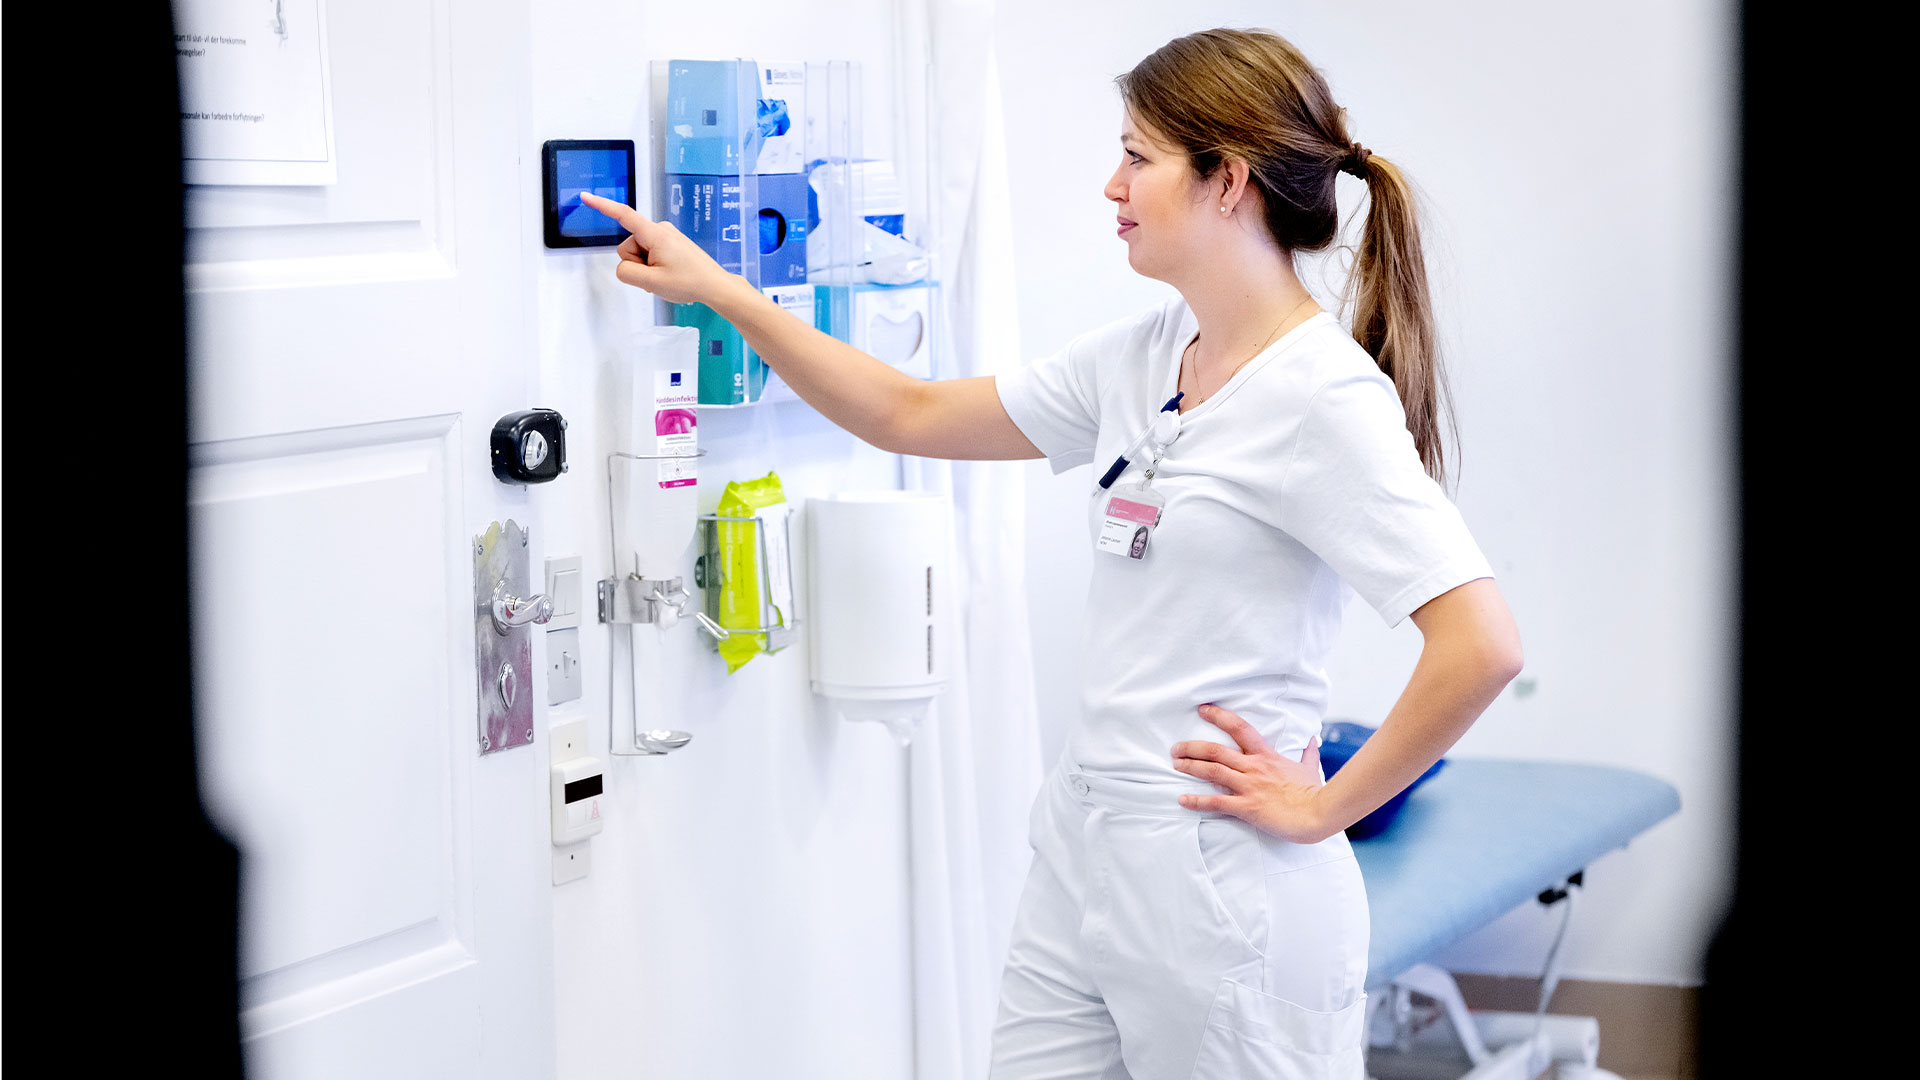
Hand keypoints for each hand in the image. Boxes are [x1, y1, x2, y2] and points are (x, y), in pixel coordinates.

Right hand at [576, 191, 735, 305]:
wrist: (715, 286)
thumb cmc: (691, 282)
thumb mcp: (652, 283)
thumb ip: (627, 273)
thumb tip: (623, 267)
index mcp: (655, 234)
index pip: (623, 215)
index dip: (602, 206)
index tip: (586, 197)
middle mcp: (660, 230)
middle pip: (628, 246)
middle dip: (637, 264)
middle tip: (658, 277)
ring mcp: (666, 236)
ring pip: (638, 253)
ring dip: (646, 268)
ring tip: (666, 276)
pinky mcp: (669, 243)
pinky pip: (649, 254)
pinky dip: (653, 267)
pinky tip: (669, 275)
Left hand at [1172, 704, 1328, 843]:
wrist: (1319, 813)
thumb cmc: (1313, 793)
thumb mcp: (1310, 768)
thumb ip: (1307, 754)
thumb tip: (1312, 741)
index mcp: (1266, 756)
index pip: (1240, 728)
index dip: (1219, 716)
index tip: (1203, 709)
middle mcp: (1253, 768)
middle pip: (1216, 750)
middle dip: (1192, 747)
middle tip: (1176, 748)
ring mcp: (1249, 787)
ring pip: (1212, 771)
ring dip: (1190, 767)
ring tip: (1175, 764)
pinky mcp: (1247, 807)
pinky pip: (1216, 802)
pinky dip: (1197, 801)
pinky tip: (1183, 799)